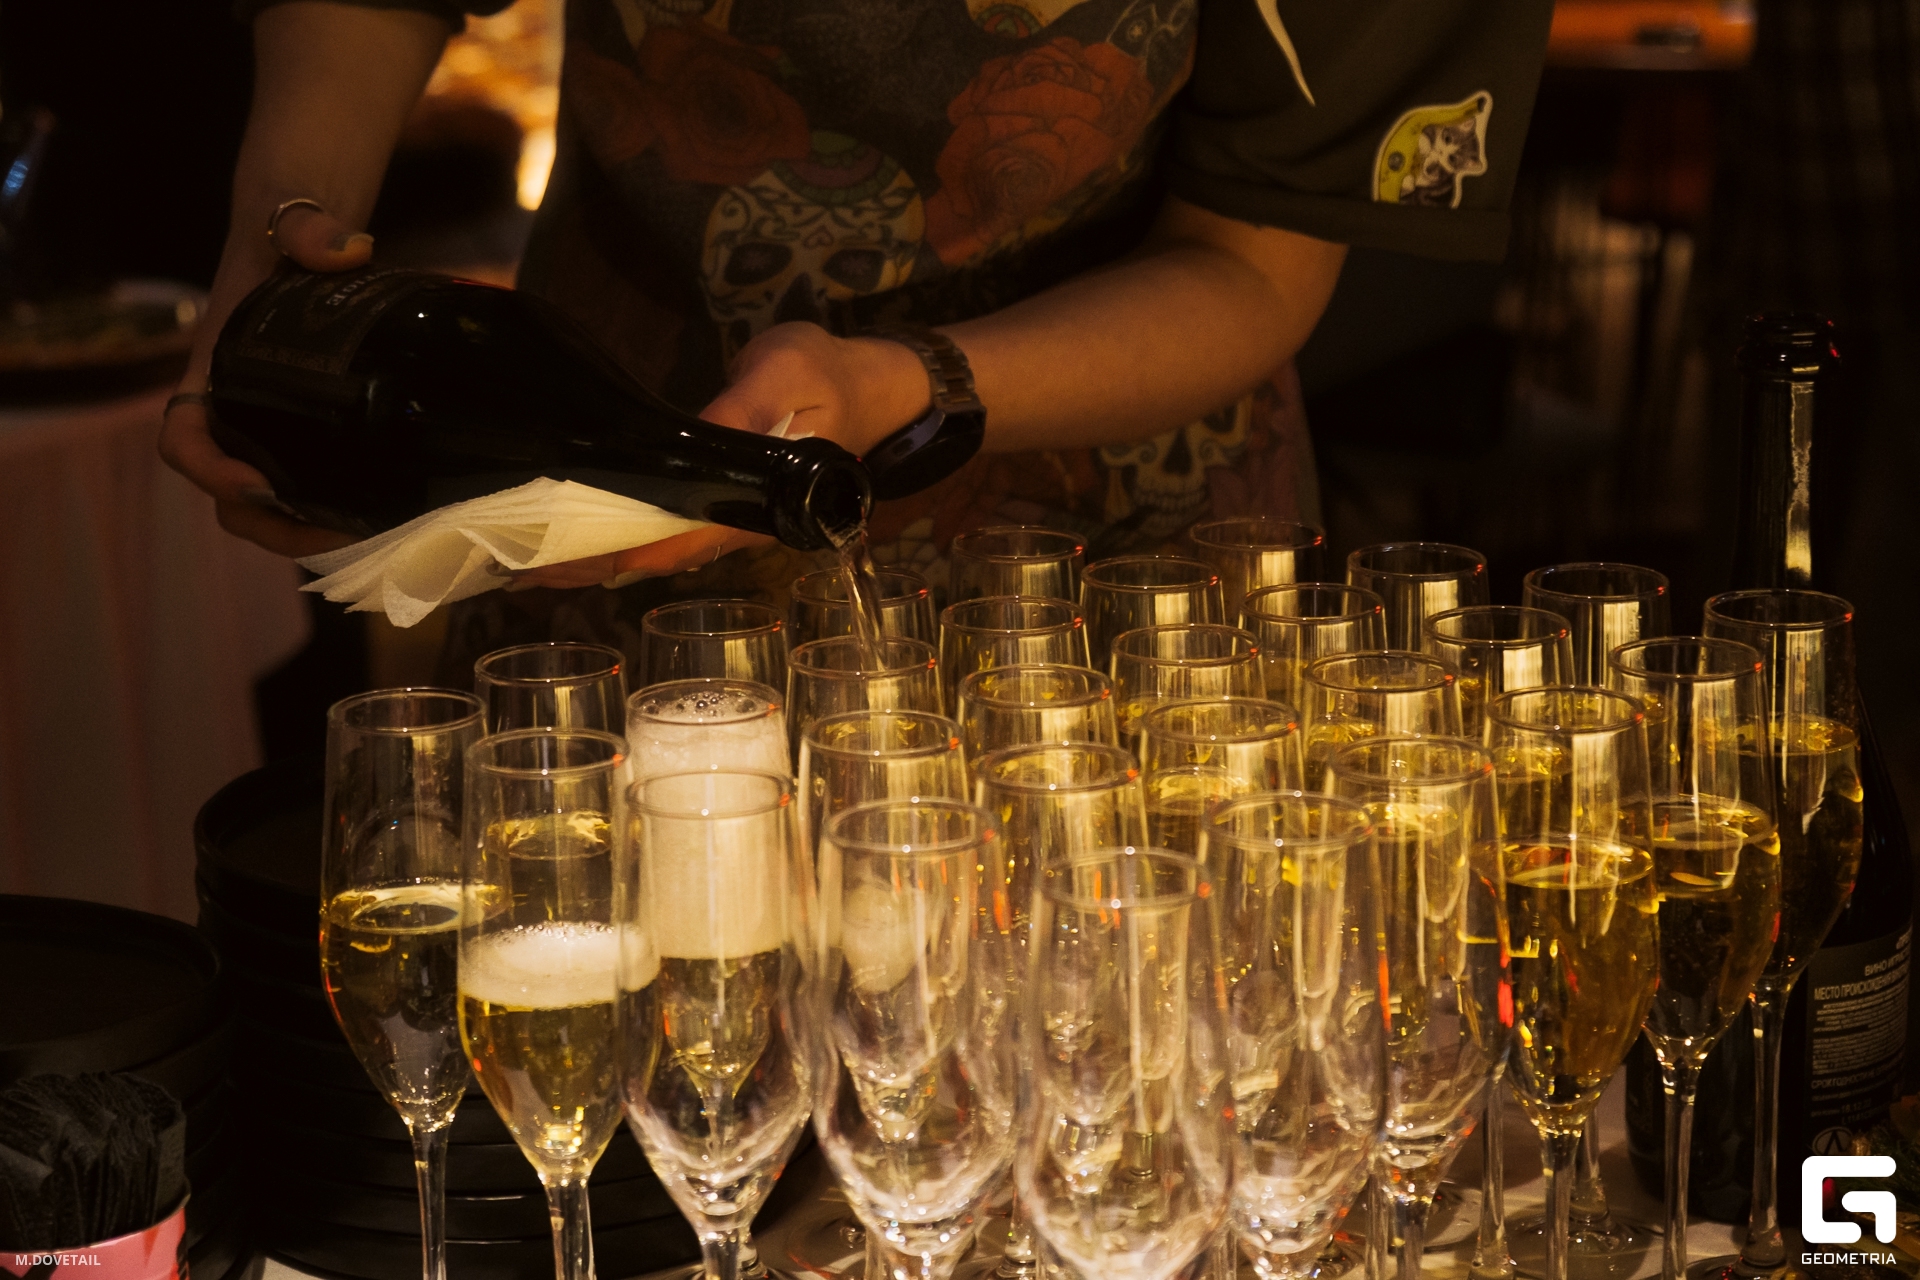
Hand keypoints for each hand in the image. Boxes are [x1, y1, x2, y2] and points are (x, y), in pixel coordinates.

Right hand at [159, 202, 374, 557]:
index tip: (258, 484)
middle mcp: (234, 407)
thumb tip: (348, 249)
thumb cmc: (286, 230)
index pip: (181, 436)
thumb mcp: (291, 222)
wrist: (307, 232)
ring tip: (364, 536)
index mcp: (214, 369)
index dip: (208, 469)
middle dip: (270, 524)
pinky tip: (382, 518)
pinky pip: (308, 486)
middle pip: (226, 491)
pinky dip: (331, 511)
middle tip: (334, 533)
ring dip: (302, 531)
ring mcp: (272, 423)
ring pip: (266, 503)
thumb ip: (309, 230)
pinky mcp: (311, 429)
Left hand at [511, 321, 929, 588]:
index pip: (679, 542)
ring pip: (658, 549)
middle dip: (591, 564)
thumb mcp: (785, 373)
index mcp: (757, 503)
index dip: (620, 554)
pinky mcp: (723, 502)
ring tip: (531, 562)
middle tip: (519, 570)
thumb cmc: (828, 374)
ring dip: (599, 554)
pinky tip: (578, 533)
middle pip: (658, 557)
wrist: (875, 384)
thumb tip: (695, 441)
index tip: (563, 563)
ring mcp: (732, 517)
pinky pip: (665, 528)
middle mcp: (741, 523)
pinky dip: (619, 533)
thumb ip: (741, 410)